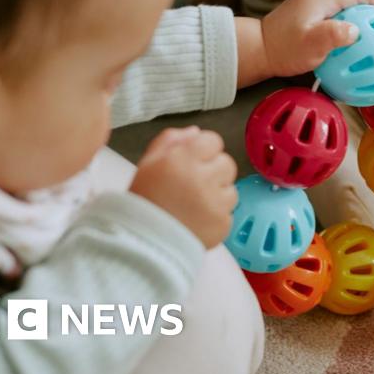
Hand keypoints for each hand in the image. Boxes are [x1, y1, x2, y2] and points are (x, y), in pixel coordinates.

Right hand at [130, 127, 237, 247]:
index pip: (213, 141)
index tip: (192, 161)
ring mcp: (216, 203)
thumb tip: (195, 132)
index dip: (203, 151)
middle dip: (214, 171)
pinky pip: (228, 213)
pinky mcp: (223, 224)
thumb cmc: (144, 200)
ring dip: (217, 194)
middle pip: (227, 163)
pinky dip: (216, 216)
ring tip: (194, 204)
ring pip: (231, 189)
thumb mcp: (148, 163)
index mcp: (184, 159)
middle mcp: (204, 178)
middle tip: (194, 184)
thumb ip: (170, 141)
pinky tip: (197, 220)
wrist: (142, 242)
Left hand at [243, 0, 373, 81]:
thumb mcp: (313, 46)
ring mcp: (301, 2)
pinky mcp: (295, 11)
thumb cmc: (285, 49)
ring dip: (345, 3)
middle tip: (370, 12)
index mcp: (319, 0)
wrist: (256, 49)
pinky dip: (333, 10)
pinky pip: (321, 5)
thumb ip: (335, 36)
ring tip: (355, 18)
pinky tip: (334, 26)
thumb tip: (356, 30)